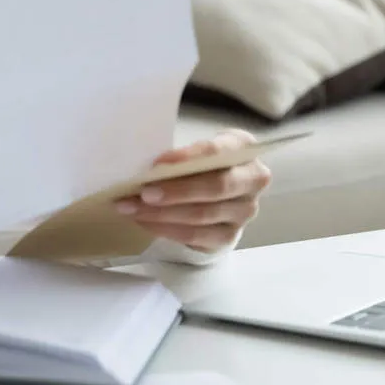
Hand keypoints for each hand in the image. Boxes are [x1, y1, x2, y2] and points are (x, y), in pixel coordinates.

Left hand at [113, 129, 271, 252]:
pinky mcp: (229, 236)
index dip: (189, 156)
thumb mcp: (193, 150)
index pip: (219, 151)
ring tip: (132, 208)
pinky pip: (195, 236)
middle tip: (144, 192)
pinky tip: (143, 221)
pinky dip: (165, 229)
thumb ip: (178, 156)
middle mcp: (252, 180)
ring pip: (203, 214)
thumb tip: (147, 169)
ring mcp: (244, 211)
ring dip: (163, 213)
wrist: (213, 193)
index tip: (158, 163)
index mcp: (243, 148)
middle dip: (177, 190)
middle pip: (217, 187)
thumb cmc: (197, 163)